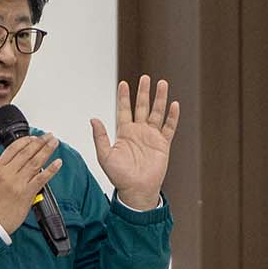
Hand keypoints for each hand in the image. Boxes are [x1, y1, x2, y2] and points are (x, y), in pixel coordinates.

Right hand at [0, 133, 61, 232]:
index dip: (26, 141)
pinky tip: (58, 162)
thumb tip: (19, 162)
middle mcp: (8, 173)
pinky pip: (42, 178)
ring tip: (54, 143)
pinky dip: (51, 169)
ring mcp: (18, 183)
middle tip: (49, 136)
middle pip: (27, 152)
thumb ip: (4, 171)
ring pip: (35, 162)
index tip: (34, 137)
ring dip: (47, 150)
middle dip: (40, 142)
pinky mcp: (27, 193)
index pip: (13, 148)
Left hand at [91, 75, 179, 210]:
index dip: (124, 97)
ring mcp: (152, 137)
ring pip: (157, 113)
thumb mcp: (105, 156)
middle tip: (146, 78)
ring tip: (162, 84)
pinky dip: (172, 117)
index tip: (123, 83)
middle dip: (144, 92)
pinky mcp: (163, 144)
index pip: (124, 109)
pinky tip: (174, 105)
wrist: (136, 190)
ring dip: (159, 99)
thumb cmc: (119, 176)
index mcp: (124, 132)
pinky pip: (169, 127)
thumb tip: (93, 119)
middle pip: (142, 107)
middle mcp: (138, 131)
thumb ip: (100, 137)